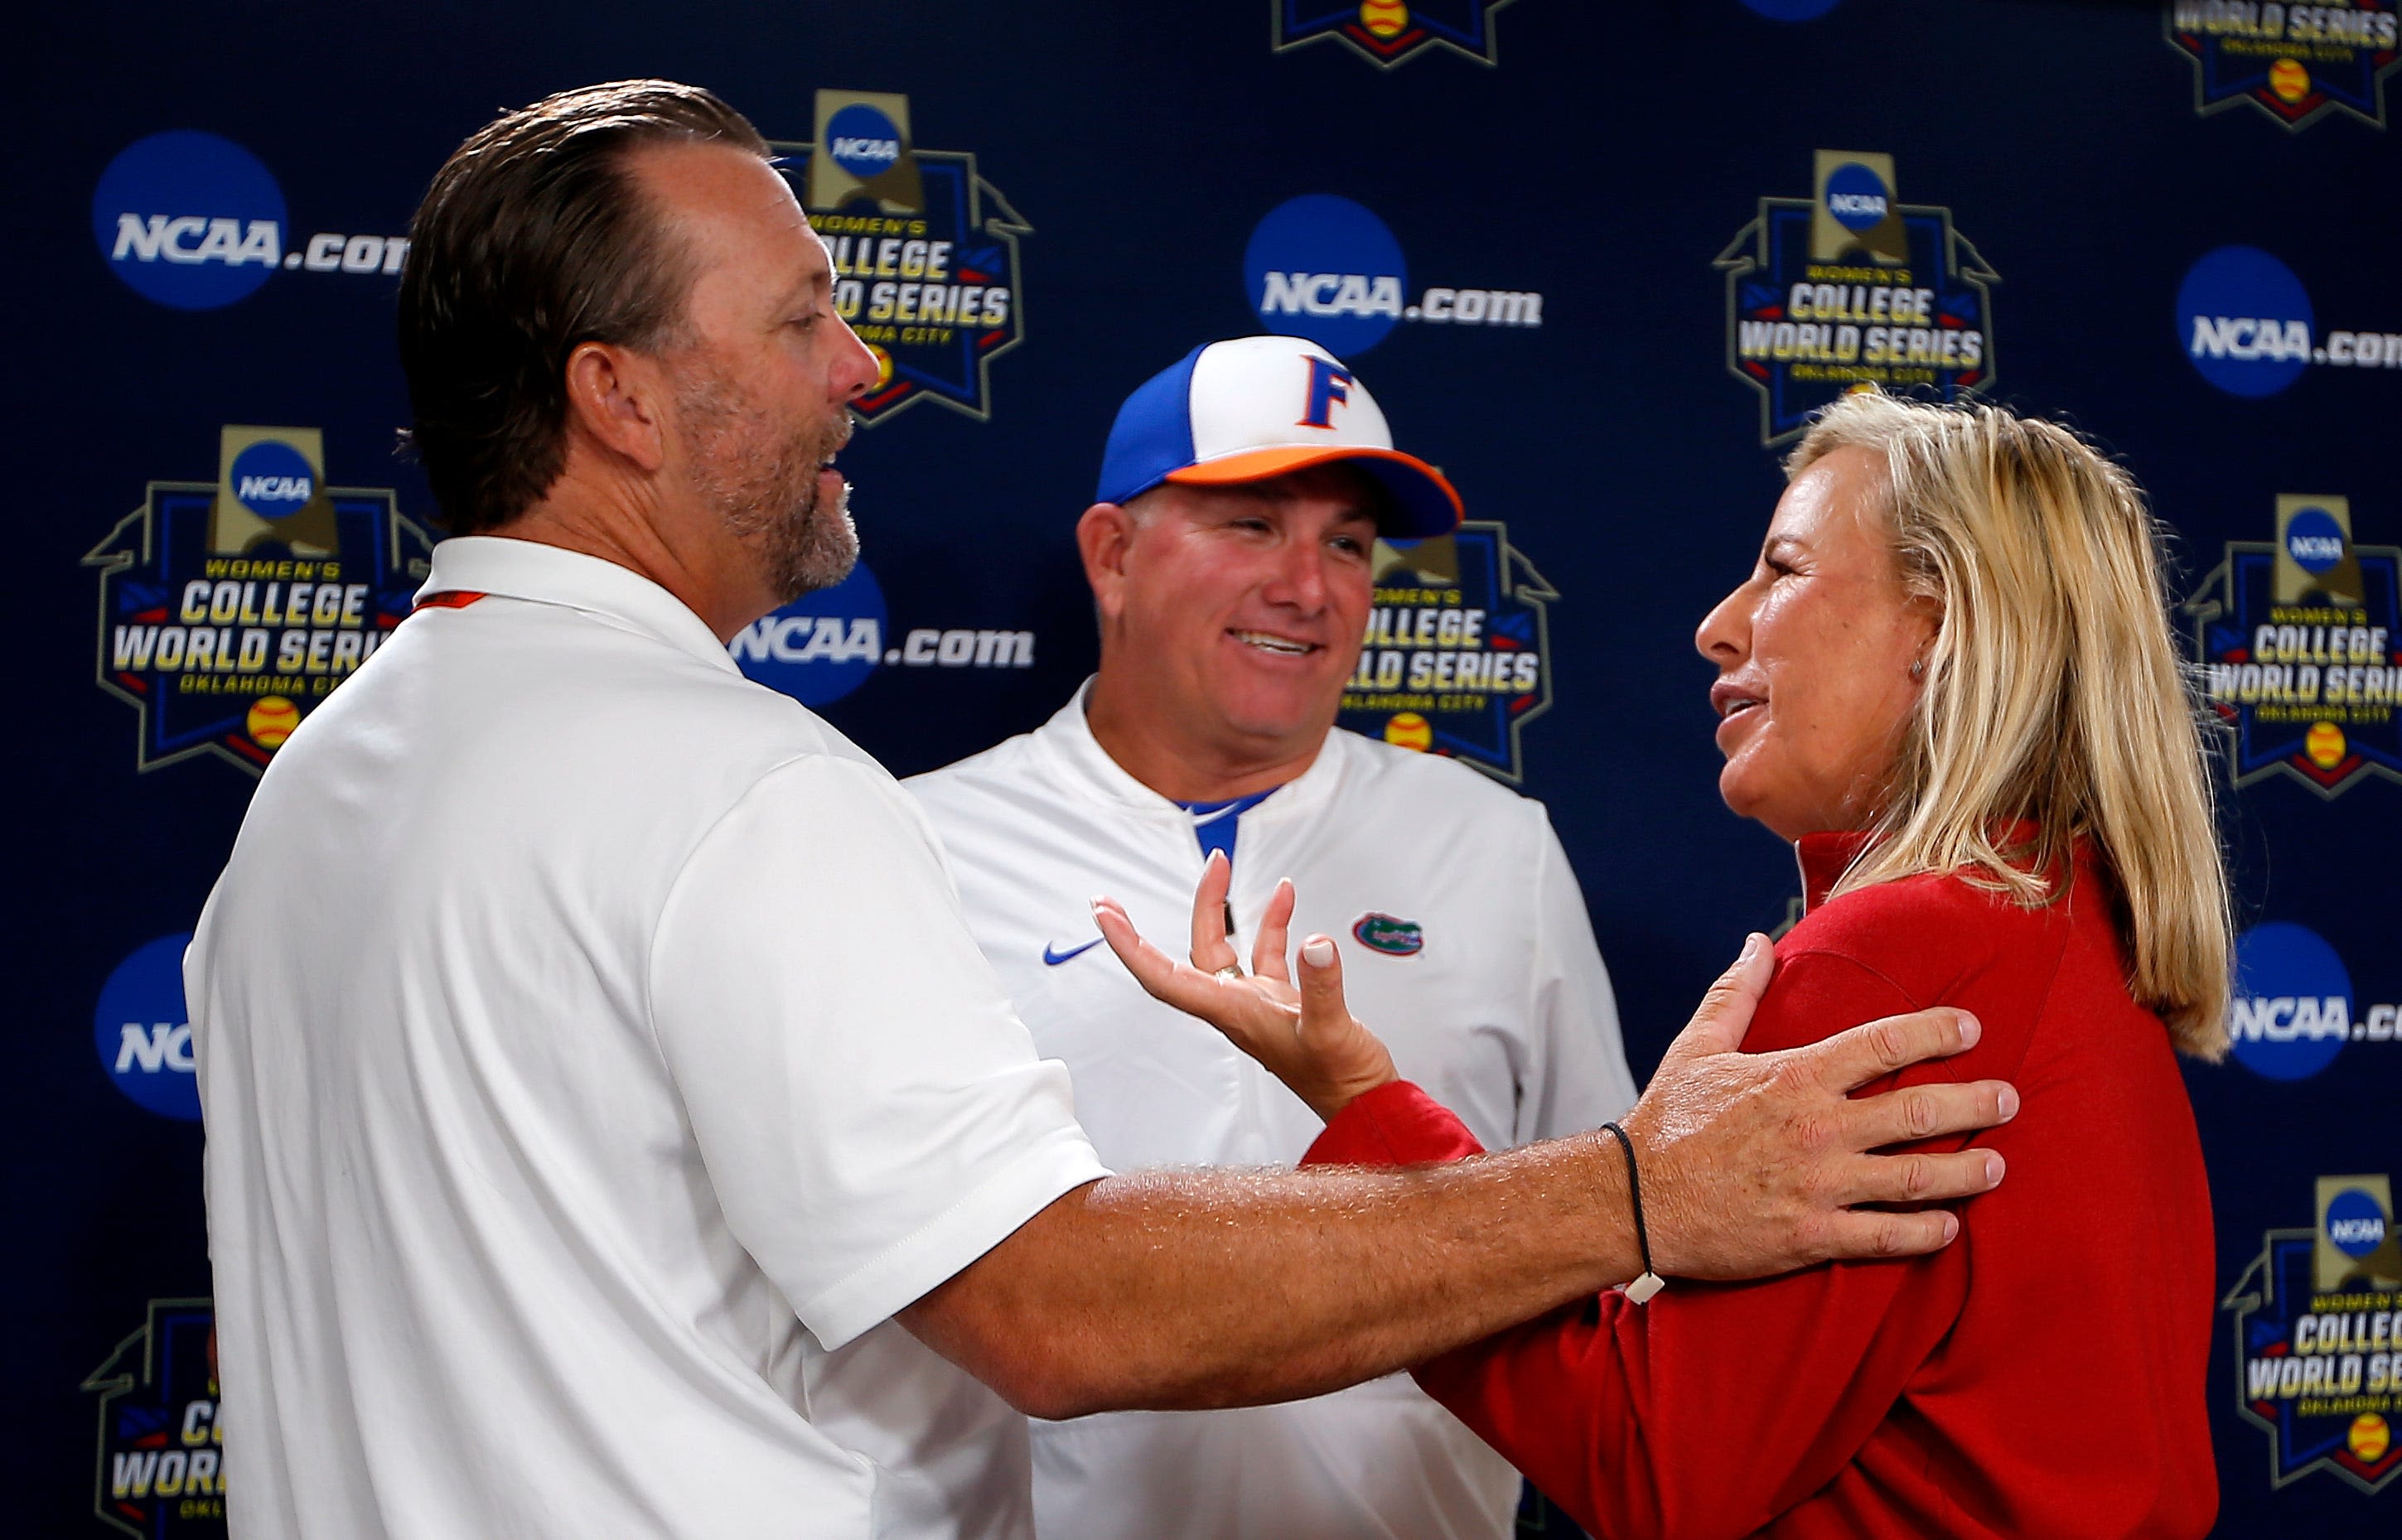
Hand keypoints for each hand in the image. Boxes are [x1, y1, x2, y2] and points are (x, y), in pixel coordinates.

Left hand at [1092, 850, 1396, 1119]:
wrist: (1363, 1104)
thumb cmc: (1341, 1080)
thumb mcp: (1333, 1031)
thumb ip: (1323, 987)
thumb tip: (1315, 942)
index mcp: (1233, 1014)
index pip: (1164, 977)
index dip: (1130, 946)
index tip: (1105, 914)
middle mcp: (1236, 1007)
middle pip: (1197, 949)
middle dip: (1196, 903)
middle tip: (1196, 865)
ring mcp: (1258, 1003)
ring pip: (1227, 947)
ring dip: (1224, 907)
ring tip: (1224, 866)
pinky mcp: (1283, 1002)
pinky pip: (1266, 953)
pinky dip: (1272, 923)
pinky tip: (1284, 897)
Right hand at [1627, 934, 2020, 1276]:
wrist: (1631, 1198)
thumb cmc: (1667, 1121)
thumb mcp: (1697, 1045)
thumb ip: (1737, 993)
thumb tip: (1758, 942)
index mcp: (1794, 1077)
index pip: (1882, 1044)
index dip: (1935, 1032)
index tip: (1970, 1028)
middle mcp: (1816, 1129)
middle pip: (1916, 1112)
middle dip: (1973, 1104)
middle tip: (2009, 1100)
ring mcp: (1817, 1186)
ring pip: (1914, 1178)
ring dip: (1964, 1172)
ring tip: (1996, 1168)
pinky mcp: (1810, 1235)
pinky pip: (1884, 1237)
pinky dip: (1924, 1233)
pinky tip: (1948, 1227)